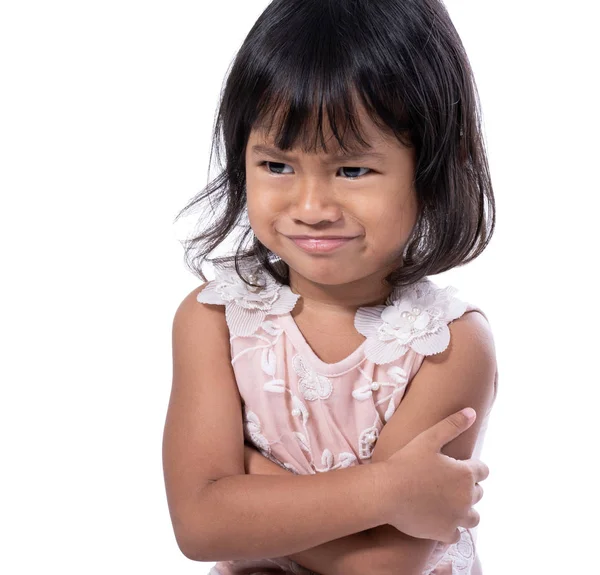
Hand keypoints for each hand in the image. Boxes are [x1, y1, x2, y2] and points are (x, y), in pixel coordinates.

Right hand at [382, 408, 487, 543]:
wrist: (385, 493)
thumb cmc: (405, 462)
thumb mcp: (429, 438)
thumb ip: (453, 425)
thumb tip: (472, 412)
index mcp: (465, 473)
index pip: (482, 471)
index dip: (471, 467)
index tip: (456, 467)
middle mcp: (466, 497)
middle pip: (478, 493)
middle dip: (467, 487)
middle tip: (446, 482)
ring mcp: (457, 518)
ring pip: (473, 516)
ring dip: (465, 510)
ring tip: (448, 503)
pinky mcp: (445, 533)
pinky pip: (457, 534)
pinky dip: (451, 527)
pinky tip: (438, 519)